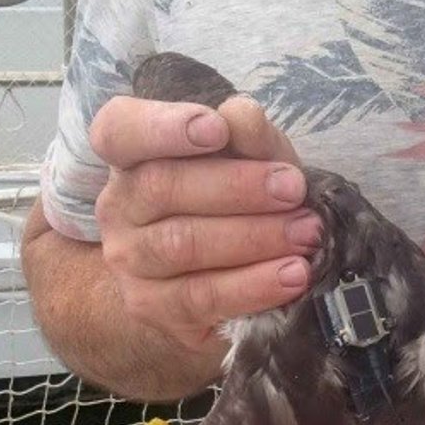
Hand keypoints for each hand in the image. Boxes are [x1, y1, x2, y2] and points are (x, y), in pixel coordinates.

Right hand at [87, 84, 314, 357]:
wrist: (226, 276)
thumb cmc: (238, 201)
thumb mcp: (253, 159)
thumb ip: (249, 136)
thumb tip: (243, 116)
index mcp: (132, 155)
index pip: (119, 129)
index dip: (163, 127)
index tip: (216, 129)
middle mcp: (119, 205)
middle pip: (162, 186)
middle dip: (237, 187)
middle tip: (293, 188)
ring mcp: (128, 259)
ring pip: (181, 244)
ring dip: (253, 237)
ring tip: (305, 233)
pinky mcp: (151, 307)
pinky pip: (200, 296)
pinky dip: (253, 285)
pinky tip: (293, 275)